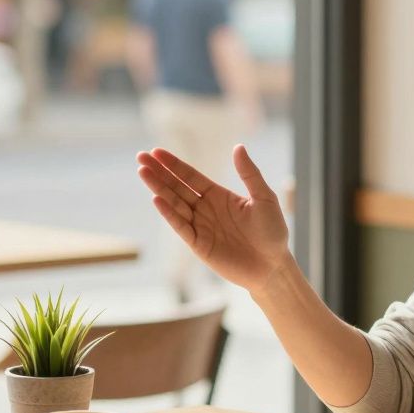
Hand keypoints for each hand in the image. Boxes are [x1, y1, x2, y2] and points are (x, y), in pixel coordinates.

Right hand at [137, 145, 291, 293]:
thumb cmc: (272, 232)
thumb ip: (250, 174)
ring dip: (159, 189)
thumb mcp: (264, 198)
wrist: (273, 265)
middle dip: (159, 173)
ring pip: (174, 204)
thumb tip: (238, 147)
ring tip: (143, 172)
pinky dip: (169, 213)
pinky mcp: (198, 244)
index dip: (174, 164)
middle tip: (141, 157)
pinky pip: (180, 226)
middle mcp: (205, 209)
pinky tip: (157, 199)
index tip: (157, 151)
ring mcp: (200, 226)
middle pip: (177, 187)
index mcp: (218, 195)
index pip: (190, 176)